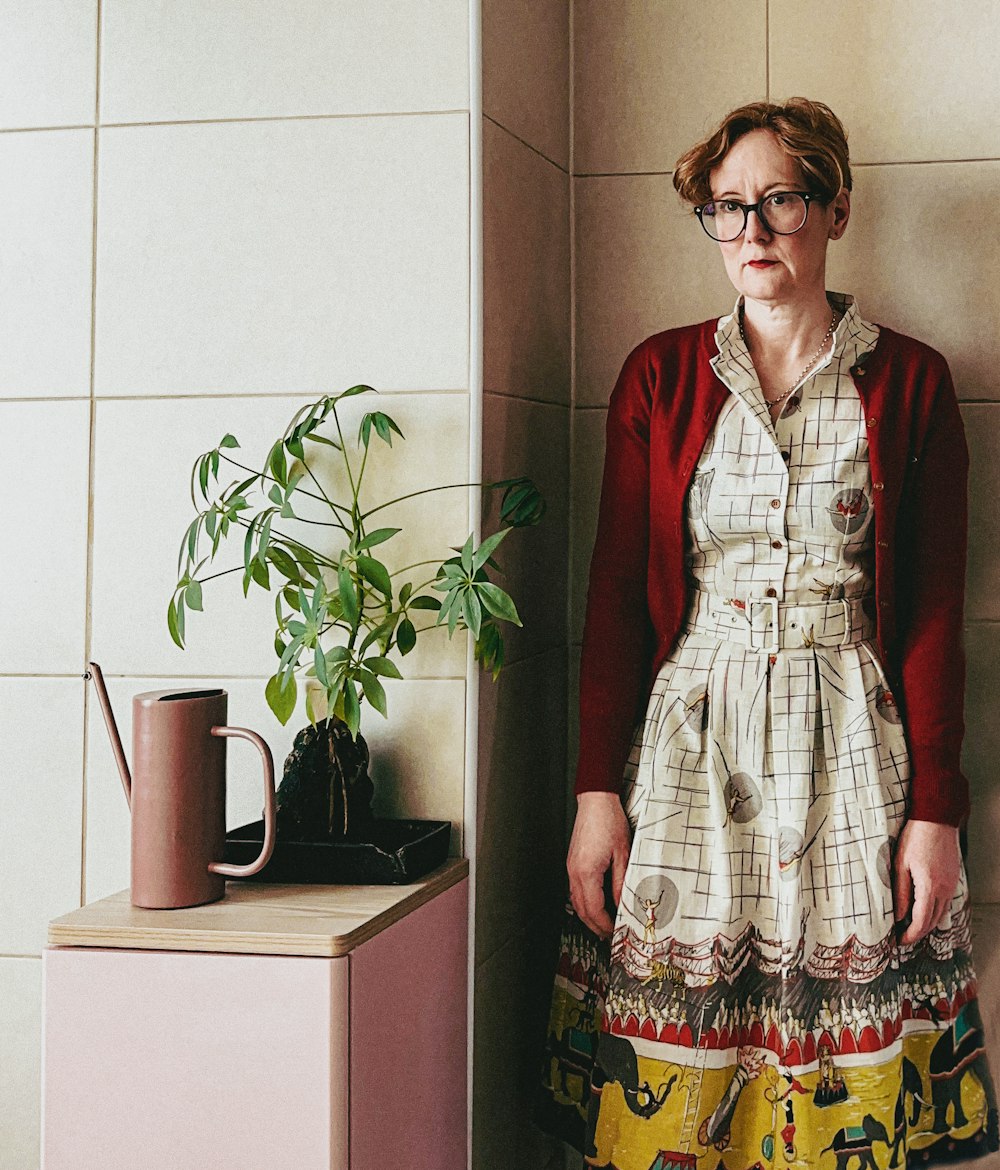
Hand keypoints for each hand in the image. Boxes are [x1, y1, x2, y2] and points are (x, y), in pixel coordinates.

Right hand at [567, 792, 631, 939]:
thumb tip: (624, 904)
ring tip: (604, 923)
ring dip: (588, 915)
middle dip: (595, 926)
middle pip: (581, 909)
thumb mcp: (623, 854)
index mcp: (587, 872)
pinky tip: (596, 902)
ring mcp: (571, 866)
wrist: (596, 800)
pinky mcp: (573, 861)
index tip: (615, 932)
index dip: (604, 925)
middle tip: (609, 935)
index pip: (594, 910)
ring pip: (576, 901)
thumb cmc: (609, 821)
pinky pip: (575, 889)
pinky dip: (585, 902)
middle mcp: (575, 871)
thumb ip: (621, 882)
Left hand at [893, 818, 960, 945]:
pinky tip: (923, 911)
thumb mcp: (900, 864)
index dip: (909, 935)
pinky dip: (934, 912)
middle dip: (917, 934)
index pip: (920, 922)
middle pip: (932, 922)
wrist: (936, 820)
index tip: (898, 942)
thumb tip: (899, 916)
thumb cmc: (915, 838)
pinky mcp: (953, 879)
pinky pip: (946, 903)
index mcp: (929, 886)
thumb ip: (901, 892)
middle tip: (902, 938)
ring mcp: (951, 885)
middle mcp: (944, 889)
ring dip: (926, 925)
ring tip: (910, 928)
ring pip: (941, 914)